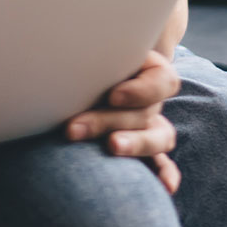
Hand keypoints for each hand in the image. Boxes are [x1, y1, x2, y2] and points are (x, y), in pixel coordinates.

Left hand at [64, 50, 181, 192]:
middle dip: (108, 121)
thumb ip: (88, 48)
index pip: (161, 81)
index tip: (112, 95)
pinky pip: (161, 163)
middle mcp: (149, 99)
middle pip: (146, 113)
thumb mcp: (88, 48)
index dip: (141, 90)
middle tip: (72, 129)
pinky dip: (164, 174)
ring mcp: (147, 125)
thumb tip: (62, 39)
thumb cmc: (78, 57)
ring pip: (158, 138)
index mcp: (145, 69)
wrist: (69, 76)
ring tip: (110, 148)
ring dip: (135, 146)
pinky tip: (164, 187)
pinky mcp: (140, 148)